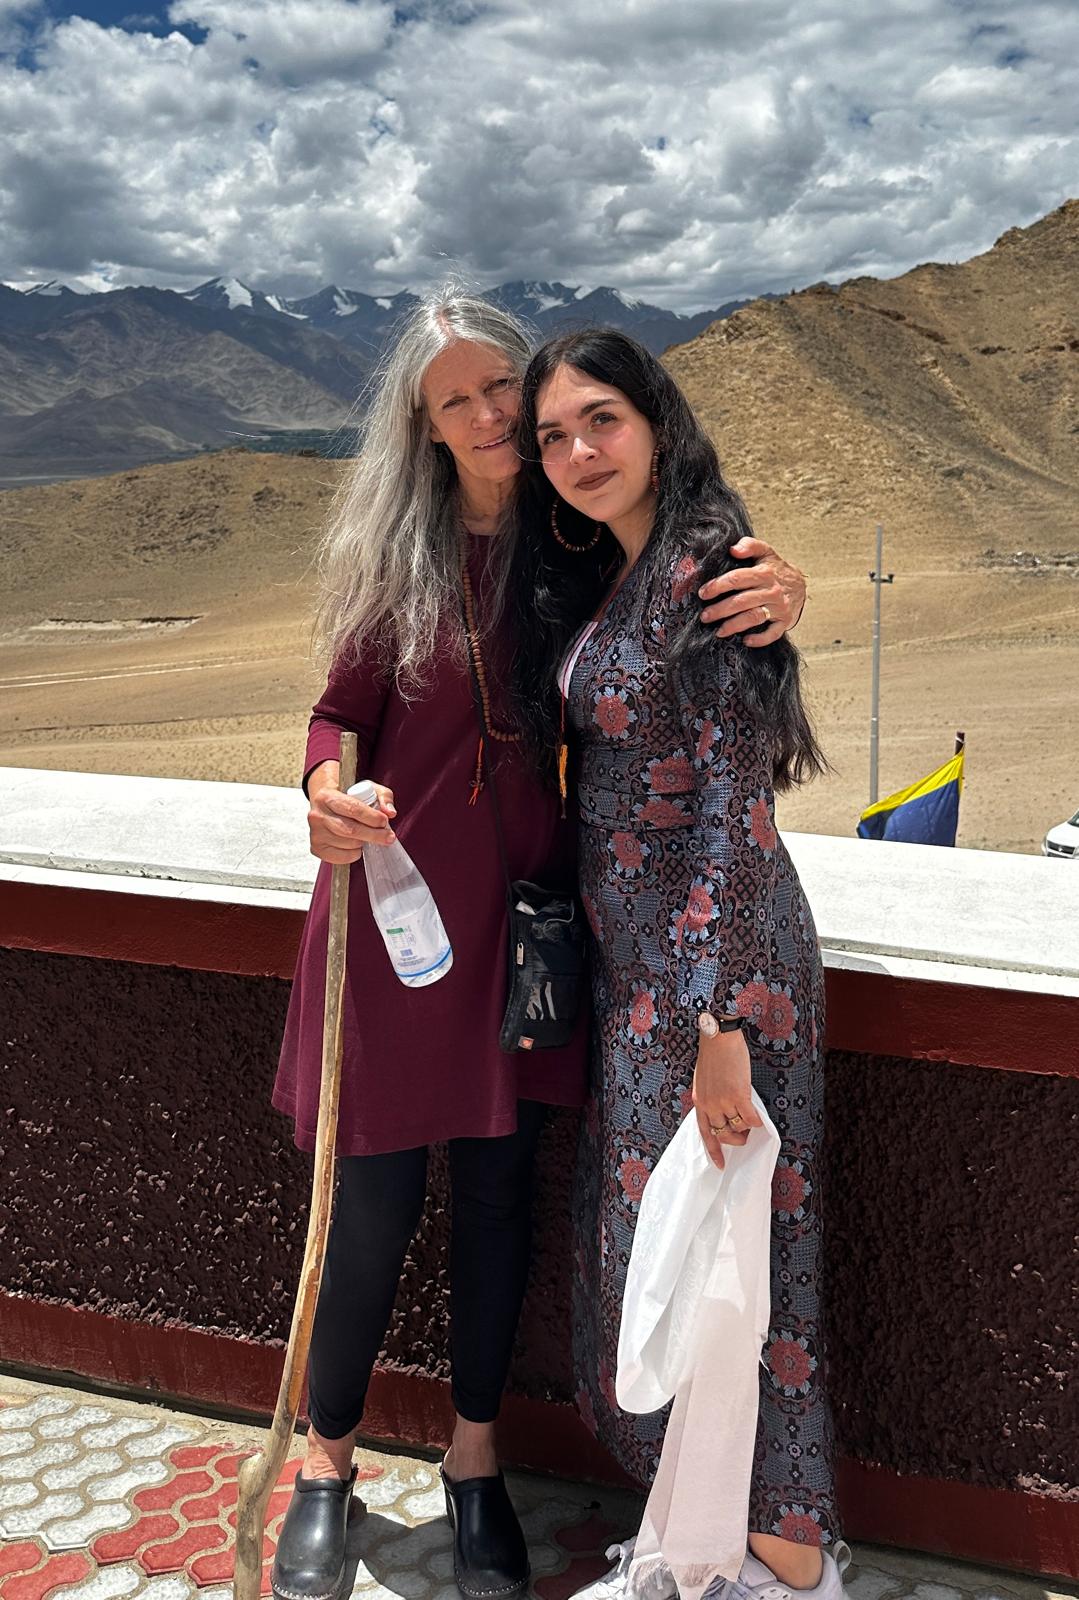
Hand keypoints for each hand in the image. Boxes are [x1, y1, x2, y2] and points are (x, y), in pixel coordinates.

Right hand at [306, 760, 396, 864]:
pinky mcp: (317, 848)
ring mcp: (315, 833)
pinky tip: (356, 845)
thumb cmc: (348, 798)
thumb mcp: (368, 789)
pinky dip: (354, 853)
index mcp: (326, 796)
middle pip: (350, 830)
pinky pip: (341, 857)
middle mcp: (317, 815)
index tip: (384, 821)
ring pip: (348, 844)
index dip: (372, 817)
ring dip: (364, 843)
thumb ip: (383, 797)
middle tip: (388, 836)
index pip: (352, 809)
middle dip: (374, 835)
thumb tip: (390, 812)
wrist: (326, 804)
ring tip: (368, 836)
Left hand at [692, 1025, 761, 1169]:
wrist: (718, 1039)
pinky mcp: (739, 1095)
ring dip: (747, 1128)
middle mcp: (709, 1105)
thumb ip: (709, 1098)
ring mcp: (724, 1102)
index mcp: (699, 1102)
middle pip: (723, 1135)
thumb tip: (720, 1112)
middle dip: (736, 1138)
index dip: (714, 1152)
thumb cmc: (712, 1056)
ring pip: (738, 1128)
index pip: (704, 1134)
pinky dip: (757, 1121)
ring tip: (750, 1119)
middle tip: (744, 1133)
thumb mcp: (703, 1081)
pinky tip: (759, 1116)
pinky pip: (751, 1119)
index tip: (720, 1165)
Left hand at [698, 536, 806, 647]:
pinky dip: (759, 639)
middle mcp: (771, 590)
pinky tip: (745, 640)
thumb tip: (733, 549)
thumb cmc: (776, 570)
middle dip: (720, 610)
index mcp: (764, 573)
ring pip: (754, 617)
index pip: (737, 578)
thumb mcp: (766, 552)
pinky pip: (772, 633)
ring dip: (734, 625)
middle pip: (742, 601)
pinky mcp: (784, 621)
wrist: (801, 585)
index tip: (703, 593)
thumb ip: (750, 546)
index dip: (718, 586)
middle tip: (705, 616)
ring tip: (719, 631)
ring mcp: (779, 607)